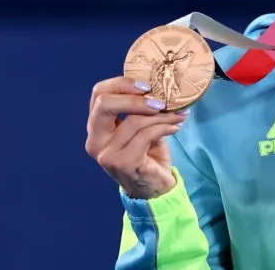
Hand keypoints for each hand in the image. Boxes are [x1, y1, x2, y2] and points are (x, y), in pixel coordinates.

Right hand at [85, 76, 188, 198]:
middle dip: (135, 97)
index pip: (98, 95)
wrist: (155, 190)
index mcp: (96, 128)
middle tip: (160, 100)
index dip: (121, 84)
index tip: (147, 85)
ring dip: (162, 115)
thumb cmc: (147, 155)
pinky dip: (164, 127)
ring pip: (133, 120)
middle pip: (104, 104)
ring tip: (178, 114)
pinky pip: (146, 135)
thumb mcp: (140, 129)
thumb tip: (160, 86)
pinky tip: (176, 127)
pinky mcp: (124, 163)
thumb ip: (140, 110)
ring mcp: (107, 154)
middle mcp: (95, 141)